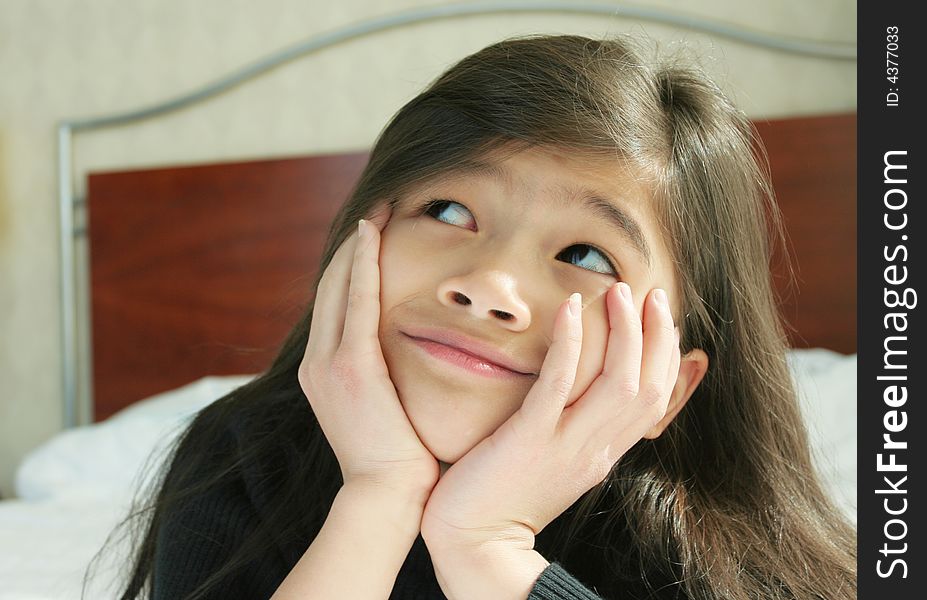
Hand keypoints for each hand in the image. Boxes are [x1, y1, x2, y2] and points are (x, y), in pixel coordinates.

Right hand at [298, 206, 438, 496]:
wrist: (386, 496)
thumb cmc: (396, 458)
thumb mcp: (379, 412)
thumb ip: (381, 378)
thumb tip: (403, 357)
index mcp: (321, 372)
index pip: (333, 305)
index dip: (349, 265)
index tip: (371, 236)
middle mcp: (315, 363)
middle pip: (329, 287)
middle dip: (352, 247)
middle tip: (376, 211)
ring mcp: (328, 364)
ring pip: (338, 286)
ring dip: (356, 246)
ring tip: (376, 213)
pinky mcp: (350, 367)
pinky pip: (356, 302)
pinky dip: (362, 266)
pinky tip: (372, 237)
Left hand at [421, 283, 679, 560]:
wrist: (474, 541)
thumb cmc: (507, 495)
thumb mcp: (558, 461)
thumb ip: (579, 429)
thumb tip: (591, 393)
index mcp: (603, 454)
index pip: (655, 400)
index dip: (666, 355)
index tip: (663, 318)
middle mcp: (595, 450)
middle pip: (647, 386)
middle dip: (654, 334)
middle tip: (649, 293)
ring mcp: (566, 445)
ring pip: (617, 382)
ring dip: (623, 331)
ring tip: (619, 291)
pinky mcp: (529, 438)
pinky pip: (559, 383)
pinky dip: (570, 342)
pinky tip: (570, 308)